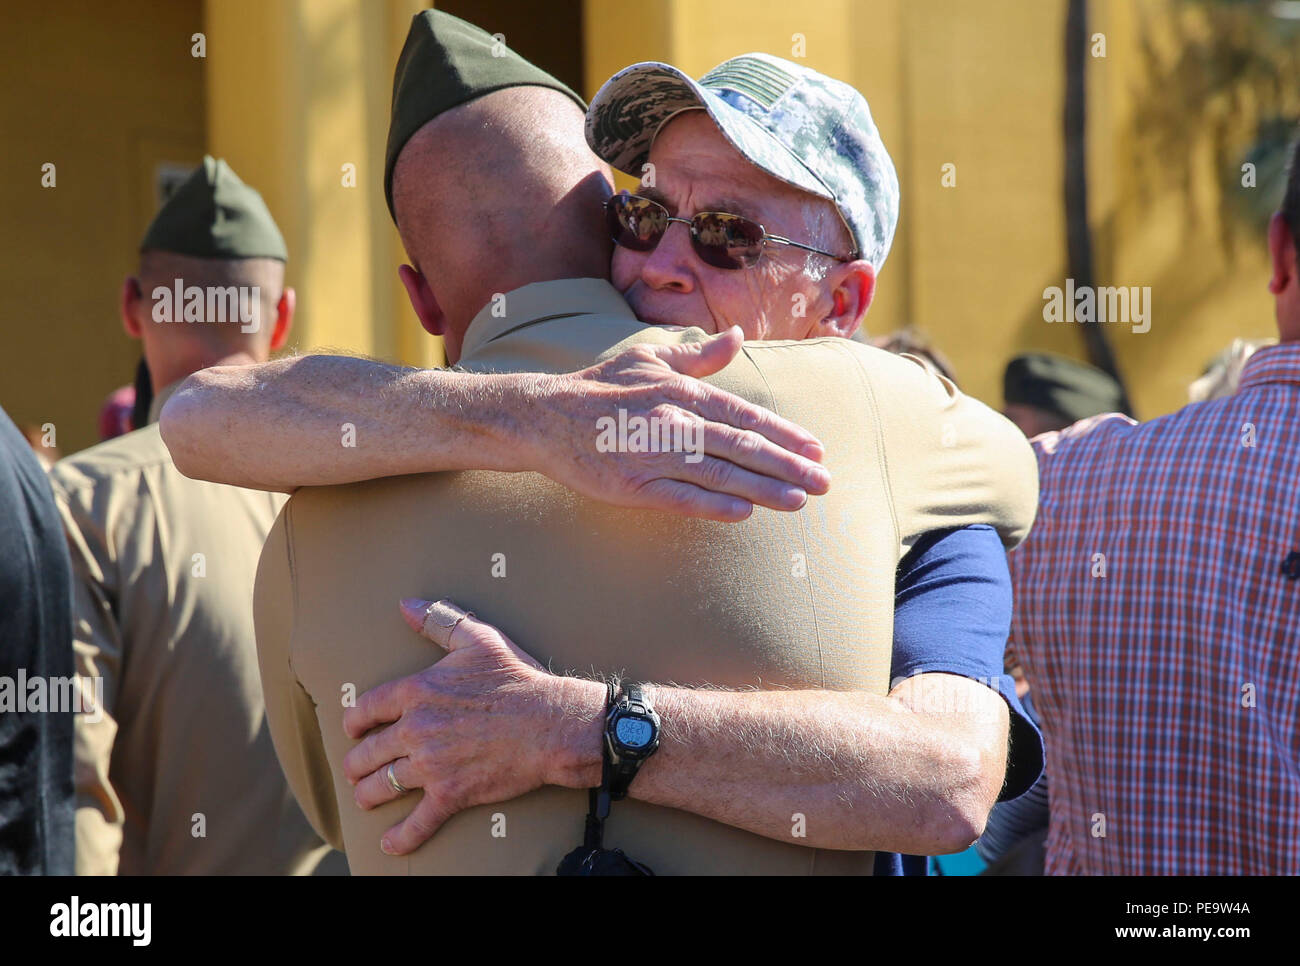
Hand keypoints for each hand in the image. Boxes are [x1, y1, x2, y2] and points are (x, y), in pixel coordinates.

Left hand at [341, 598, 603, 856]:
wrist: (551, 724)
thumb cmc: (518, 679)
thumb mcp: (479, 639)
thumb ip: (440, 621)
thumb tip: (406, 605)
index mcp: (418, 691)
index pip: (367, 709)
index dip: (354, 722)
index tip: (353, 729)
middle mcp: (415, 729)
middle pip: (366, 752)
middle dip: (356, 763)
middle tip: (357, 768)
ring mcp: (431, 765)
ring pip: (382, 786)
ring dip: (368, 794)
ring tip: (367, 796)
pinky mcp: (451, 794)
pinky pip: (416, 822)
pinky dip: (400, 837)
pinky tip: (389, 841)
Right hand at [525, 326, 829, 521]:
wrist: (544, 416)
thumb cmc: (600, 387)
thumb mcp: (649, 358)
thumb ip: (698, 356)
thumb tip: (738, 337)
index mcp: (681, 391)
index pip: (745, 416)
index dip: (784, 434)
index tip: (816, 449)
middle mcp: (672, 421)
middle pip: (742, 446)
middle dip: (789, 466)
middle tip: (824, 483)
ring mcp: (652, 455)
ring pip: (720, 474)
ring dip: (764, 489)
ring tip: (799, 501)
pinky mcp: (631, 486)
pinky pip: (681, 498)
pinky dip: (714, 505)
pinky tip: (744, 514)